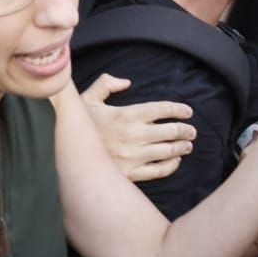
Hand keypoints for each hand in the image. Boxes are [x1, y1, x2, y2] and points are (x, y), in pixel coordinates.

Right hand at [81, 73, 195, 181]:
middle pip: (171, 132)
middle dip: (185, 130)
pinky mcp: (130, 174)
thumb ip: (106, 83)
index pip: (162, 109)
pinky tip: (175, 161)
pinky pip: (159, 171)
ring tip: (188, 145)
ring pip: (168, 151)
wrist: (65, 156)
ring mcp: (133, 156)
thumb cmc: (78, 126)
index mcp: (126, 115)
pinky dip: (171, 166)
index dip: (178, 110)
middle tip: (192, 131)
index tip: (187, 112)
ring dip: (182, 148)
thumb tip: (126, 82)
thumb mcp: (87, 98)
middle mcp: (134, 135)